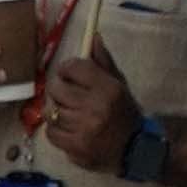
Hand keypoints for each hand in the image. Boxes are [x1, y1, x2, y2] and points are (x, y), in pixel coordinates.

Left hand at [38, 55, 138, 174]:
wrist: (136, 150)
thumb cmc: (124, 113)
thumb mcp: (119, 85)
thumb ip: (103, 62)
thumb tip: (93, 37)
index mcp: (107, 89)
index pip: (73, 67)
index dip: (67, 69)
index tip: (70, 75)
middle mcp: (95, 107)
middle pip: (56, 88)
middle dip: (60, 91)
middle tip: (70, 97)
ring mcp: (84, 128)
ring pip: (51, 111)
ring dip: (58, 112)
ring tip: (73, 115)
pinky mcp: (75, 147)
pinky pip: (50, 132)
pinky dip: (56, 131)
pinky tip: (70, 130)